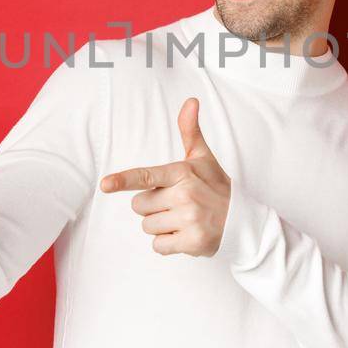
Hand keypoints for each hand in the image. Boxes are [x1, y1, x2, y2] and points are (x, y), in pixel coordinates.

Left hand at [100, 98, 230, 256]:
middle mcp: (185, 196)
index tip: (105, 184)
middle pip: (139, 206)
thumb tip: (190, 101)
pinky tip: (185, 234)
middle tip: (176, 204)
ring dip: (160, 226)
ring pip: (147, 227)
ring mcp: (189, 220)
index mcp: (182, 173)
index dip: (123, 180)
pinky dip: (168, 244)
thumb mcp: (203, 157)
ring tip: (182, 219)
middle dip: (152, 207)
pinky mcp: (192, 243)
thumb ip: (190, 130)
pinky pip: (158, 246)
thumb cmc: (216, 186)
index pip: (147, 176)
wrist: (243, 220)